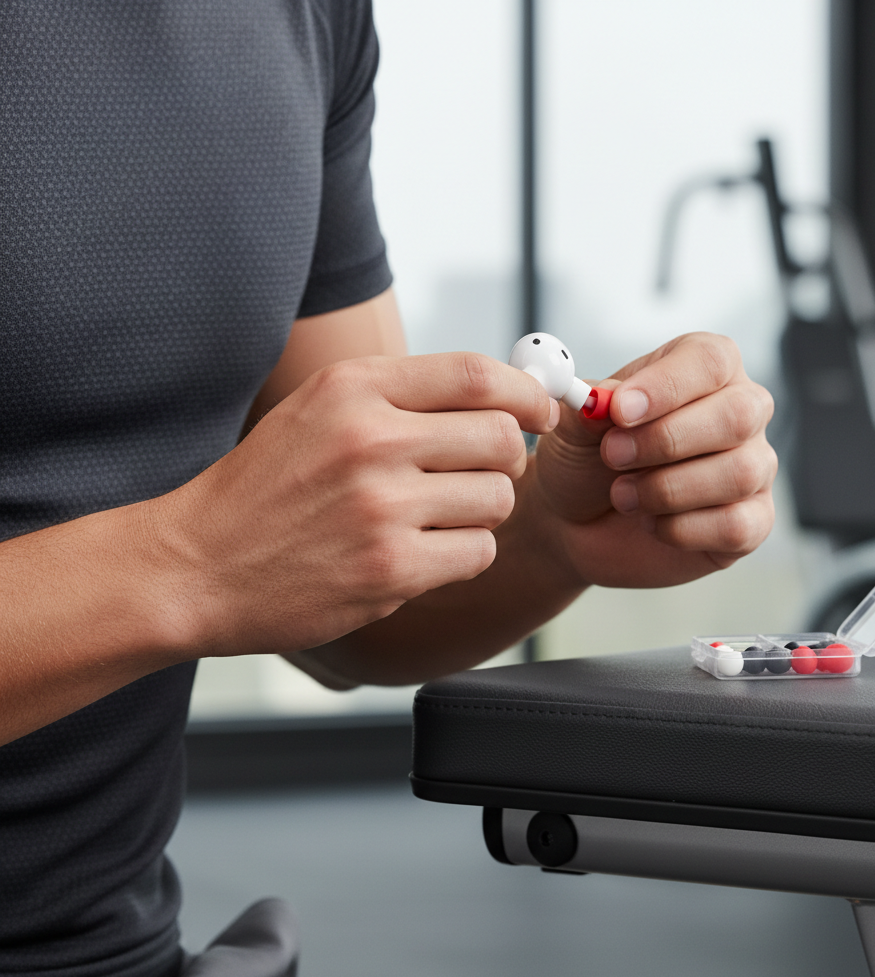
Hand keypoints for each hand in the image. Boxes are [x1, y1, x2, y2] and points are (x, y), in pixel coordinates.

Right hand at [152, 352, 555, 656]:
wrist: (196, 564)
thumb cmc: (266, 488)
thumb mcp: (319, 412)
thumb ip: (402, 397)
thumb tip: (501, 398)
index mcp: (354, 387)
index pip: (477, 375)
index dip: (526, 393)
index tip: (542, 411)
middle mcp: (371, 438)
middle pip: (501, 437)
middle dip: (506, 459)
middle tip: (481, 475)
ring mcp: (381, 506)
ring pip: (498, 498)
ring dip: (482, 511)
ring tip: (437, 518)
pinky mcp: (389, 567)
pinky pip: (477, 551)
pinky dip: (463, 553)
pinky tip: (423, 553)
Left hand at [531, 332, 775, 588]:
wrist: (576, 519)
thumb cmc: (586, 458)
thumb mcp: (576, 423)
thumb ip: (592, 403)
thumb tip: (608, 399)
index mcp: (703, 368)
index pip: (710, 361)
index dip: (666, 386)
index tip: (620, 410)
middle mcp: (741, 411)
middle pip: (738, 415)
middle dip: (667, 440)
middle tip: (614, 455)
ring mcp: (754, 467)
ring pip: (740, 473)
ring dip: (668, 489)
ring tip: (623, 495)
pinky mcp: (753, 521)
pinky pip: (738, 525)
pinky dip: (683, 529)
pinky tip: (652, 523)